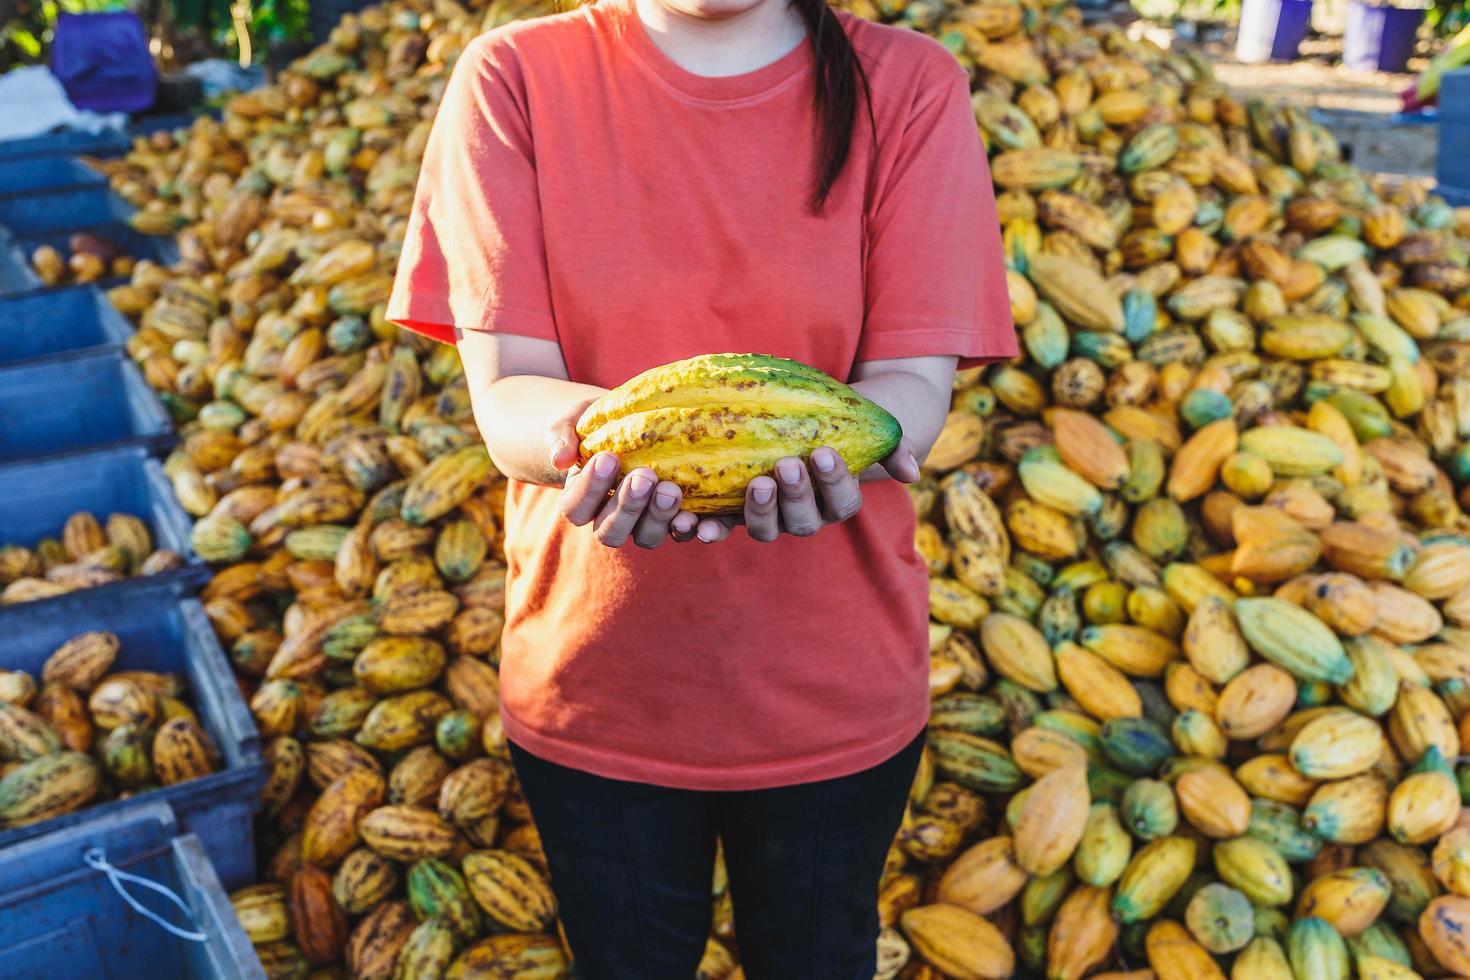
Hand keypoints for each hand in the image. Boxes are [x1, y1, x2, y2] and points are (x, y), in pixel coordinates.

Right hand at [548, 406, 691, 548]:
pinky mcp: (674, 520)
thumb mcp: (575, 420)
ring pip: (647, 537)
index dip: (590, 489)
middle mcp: (611, 520)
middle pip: (612, 532)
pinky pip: (683, 533)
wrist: (633, 423)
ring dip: (659, 517)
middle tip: (644, 476)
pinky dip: (691, 528)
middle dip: (628, 506)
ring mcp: (643, 524)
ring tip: (671, 489)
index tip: (607, 457)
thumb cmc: (599, 423)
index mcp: (581, 501)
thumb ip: (562, 436)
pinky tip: (699, 517)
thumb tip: (559, 460)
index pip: (576, 508)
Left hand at [692, 439, 920, 543]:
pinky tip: (694, 521)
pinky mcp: (734, 510)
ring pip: (766, 529)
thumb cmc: (839, 423)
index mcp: (836, 500)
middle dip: (796, 495)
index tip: (824, 453)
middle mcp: (804, 515)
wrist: (804, 421)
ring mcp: (768, 516)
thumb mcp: (867, 427)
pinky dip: (708, 526)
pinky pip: (722, 525)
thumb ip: (894, 447)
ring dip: (758, 511)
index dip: (835, 482)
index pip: (843, 501)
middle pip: (804, 521)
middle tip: (786, 465)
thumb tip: (912, 473)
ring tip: (754, 482)